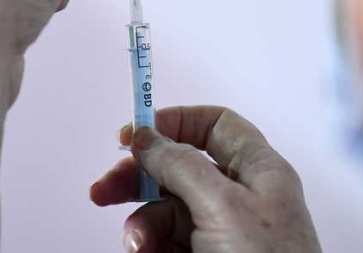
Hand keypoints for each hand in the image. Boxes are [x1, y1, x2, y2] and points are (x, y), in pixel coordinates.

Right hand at [91, 106, 321, 252]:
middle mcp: (241, 196)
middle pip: (180, 168)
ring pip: (166, 210)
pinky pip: (166, 242)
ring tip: (135, 245)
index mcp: (258, 171)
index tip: (135, 133)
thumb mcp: (222, 206)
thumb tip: (147, 136)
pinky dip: (149, 246)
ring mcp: (223, 232)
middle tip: (104, 189)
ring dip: (141, 224)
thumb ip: (181, 165)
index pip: (216, 125)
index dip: (176, 122)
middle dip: (139, 177)